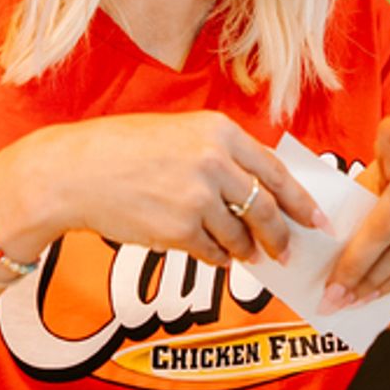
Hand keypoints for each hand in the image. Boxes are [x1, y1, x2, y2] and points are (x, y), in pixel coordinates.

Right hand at [0, 111, 330, 270]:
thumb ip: (220, 155)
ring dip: (247, 250)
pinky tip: (214, 255)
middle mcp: (214, 162)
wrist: (74, 172)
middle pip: (266, 208)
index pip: (274, 170)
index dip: (300, 200)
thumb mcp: (179, 134)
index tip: (315, 220)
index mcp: (219, 131)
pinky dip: (218, 258)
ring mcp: (198, 198)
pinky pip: (213, 252)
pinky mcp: (179, 230)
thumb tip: (258, 191)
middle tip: (287, 251)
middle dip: (281, 236)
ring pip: (241, 235)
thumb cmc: (122, 151)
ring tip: (246, 255)